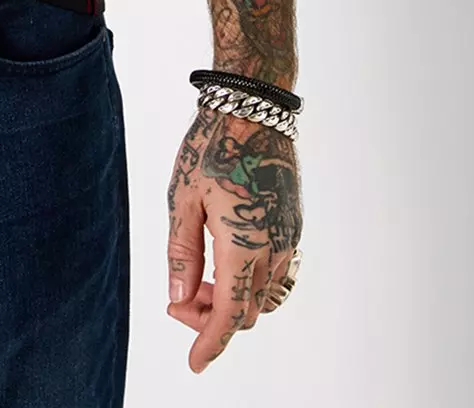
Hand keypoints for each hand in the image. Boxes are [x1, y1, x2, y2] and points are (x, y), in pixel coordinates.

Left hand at [165, 104, 301, 371]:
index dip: (210, 344)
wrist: (252, 110)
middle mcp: (273, 248)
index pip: (228, 315)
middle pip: (246, 311)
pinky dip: (254, 284)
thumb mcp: (182, 197)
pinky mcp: (295, 227)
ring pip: (266, 298)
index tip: (194, 364)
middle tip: (180, 298)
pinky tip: (228, 263)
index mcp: (242, 244)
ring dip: (235, 301)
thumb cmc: (211, 147)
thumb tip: (178, 298)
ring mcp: (289, 239)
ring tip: (202, 277)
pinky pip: (281, 276)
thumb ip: (181, 252)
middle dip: (212, 316)